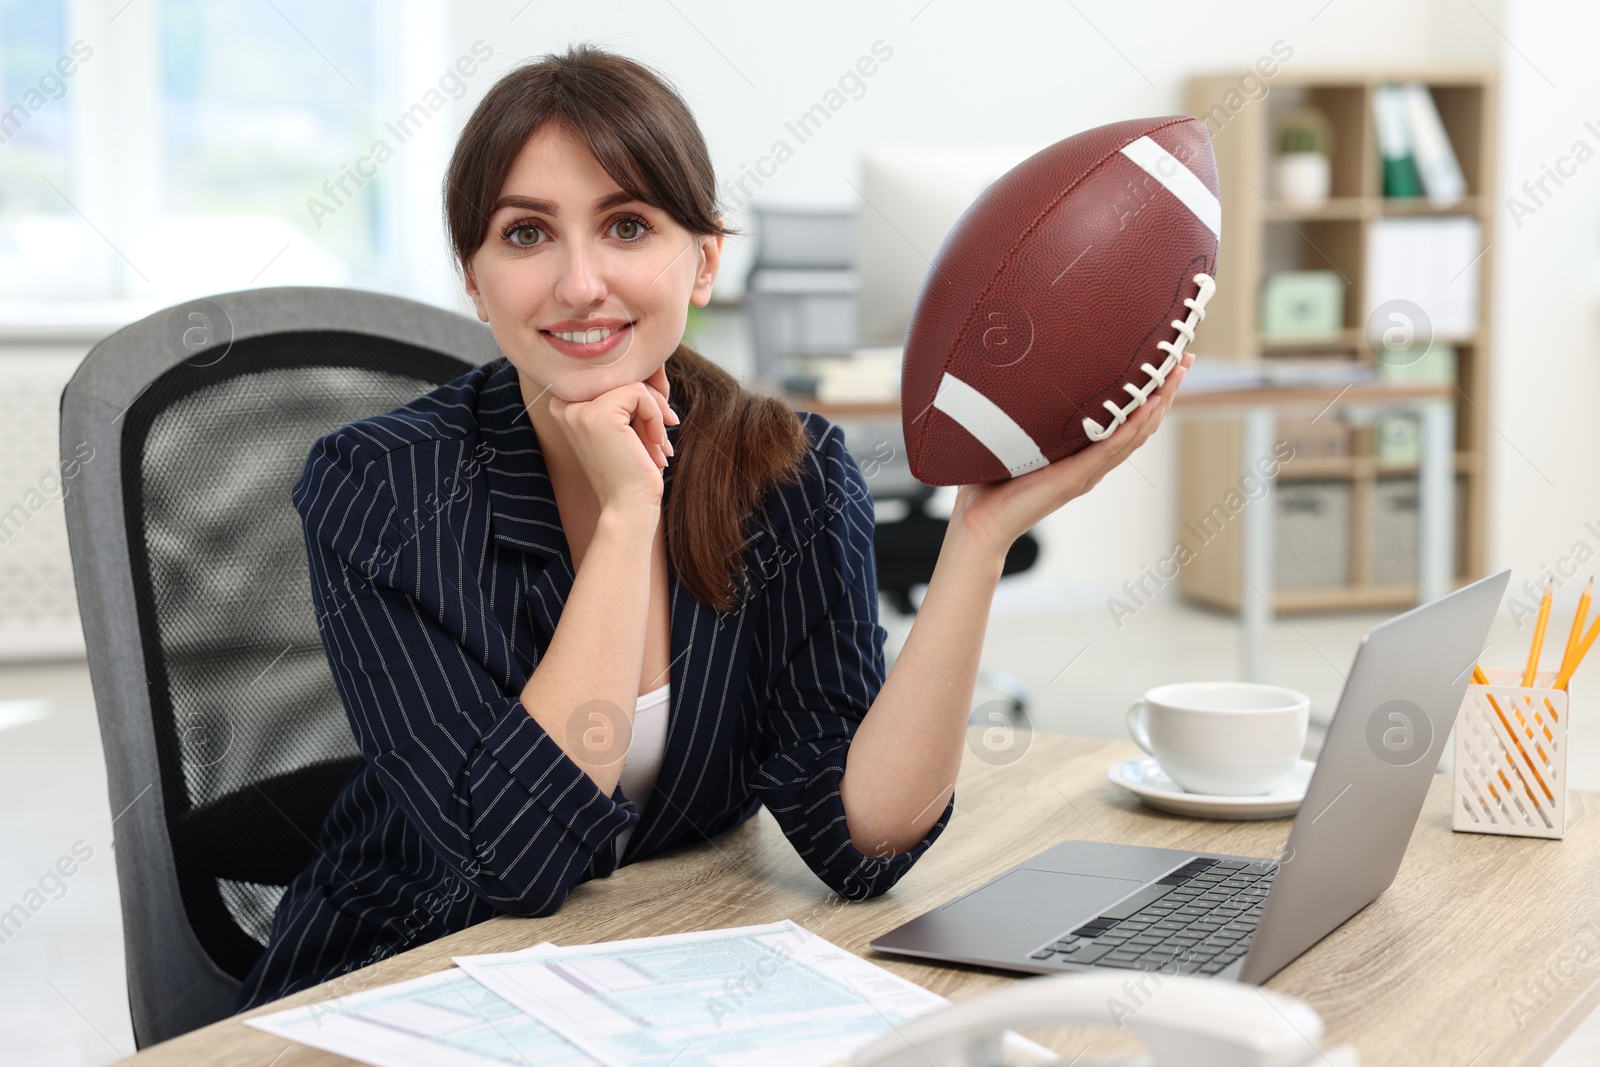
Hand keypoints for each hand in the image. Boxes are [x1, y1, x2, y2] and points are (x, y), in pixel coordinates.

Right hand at [545, 362, 679, 513]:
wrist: (628, 505)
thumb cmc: (632, 468)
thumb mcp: (628, 422)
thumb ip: (629, 391)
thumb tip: (654, 360)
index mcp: (566, 403)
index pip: (611, 373)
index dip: (641, 390)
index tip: (657, 419)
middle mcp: (565, 402)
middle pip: (621, 373)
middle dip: (652, 401)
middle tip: (662, 434)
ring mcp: (579, 407)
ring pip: (633, 383)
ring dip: (656, 412)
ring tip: (659, 443)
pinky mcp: (598, 412)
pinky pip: (639, 393)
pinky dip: (655, 416)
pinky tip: (654, 442)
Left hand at [948, 351, 1193, 559]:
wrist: (979, 522)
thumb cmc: (989, 483)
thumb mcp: (1014, 439)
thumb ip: (1023, 415)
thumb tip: (1013, 376)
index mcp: (1081, 456)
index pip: (1126, 421)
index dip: (1148, 394)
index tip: (1164, 362)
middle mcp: (1091, 465)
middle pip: (1141, 424)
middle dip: (1165, 390)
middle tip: (1183, 357)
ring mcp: (1087, 472)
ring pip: (1135, 434)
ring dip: (1159, 402)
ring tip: (1177, 372)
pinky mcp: (1075, 478)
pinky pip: (1112, 448)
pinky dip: (1133, 426)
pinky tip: (1149, 405)